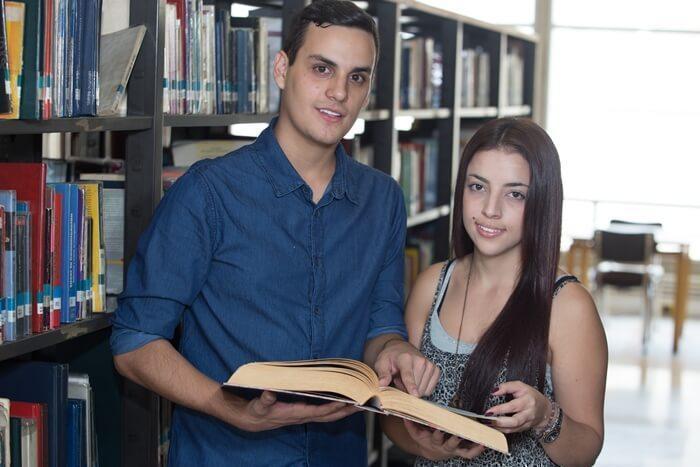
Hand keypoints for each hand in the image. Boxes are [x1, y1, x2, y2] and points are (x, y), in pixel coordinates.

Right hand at [237, 391, 360, 431]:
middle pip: (329, 416)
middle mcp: (303, 415)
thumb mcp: (258, 405)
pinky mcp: (303, 412)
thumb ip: (264, 400)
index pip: (318, 411)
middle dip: (345, 411)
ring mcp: (304, 415)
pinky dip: (335, 408)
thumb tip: (269, 393)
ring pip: (328, 415)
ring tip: (359, 403)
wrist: (252, 420)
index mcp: (295, 413)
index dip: (331, 408)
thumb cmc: (257, 411)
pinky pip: (323, 412)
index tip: (344, 403)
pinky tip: (343, 402)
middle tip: (362, 405)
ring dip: (343, 410)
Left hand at [374, 339, 439, 396]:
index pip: (408, 375)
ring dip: (414, 390)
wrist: (401, 349)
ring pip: (423, 390)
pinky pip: (429, 390)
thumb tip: (382, 384)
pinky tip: (415, 380)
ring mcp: (429, 365)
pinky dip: (422, 389)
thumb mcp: (381, 363)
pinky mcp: (435, 370)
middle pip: (416, 386)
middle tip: (398, 379)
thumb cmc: (390, 357)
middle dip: (406, 389)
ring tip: (406, 379)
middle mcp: (420, 360)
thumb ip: (382, 374)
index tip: (415, 395)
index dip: (411, 386)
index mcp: (405, 358)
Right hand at [403, 419, 485, 460]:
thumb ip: (410, 423)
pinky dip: (477, 449)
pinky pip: (470, 453)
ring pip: (464, 451)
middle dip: (454, 439)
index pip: (435, 437)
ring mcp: (454, 450)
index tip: (439, 425)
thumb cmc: (424, 438)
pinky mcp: (460, 451)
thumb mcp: (415, 432)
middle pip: (450, 444)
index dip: (437, 432)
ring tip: (480, 440)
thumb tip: (404, 413)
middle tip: (459, 433)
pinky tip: (484, 443)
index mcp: (433, 441)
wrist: (431, 451)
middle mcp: (444, 447)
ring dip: (472, 447)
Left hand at [485, 381, 550, 433]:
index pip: (513, 406)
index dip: (500, 409)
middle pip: (515, 421)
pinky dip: (502, 430)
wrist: (545, 409)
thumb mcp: (520, 386)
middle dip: (500, 422)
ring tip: (488, 424)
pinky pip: (512, 431)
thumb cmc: (531, 395)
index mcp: (528, 401)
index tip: (489, 411)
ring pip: (513, 428)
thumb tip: (494, 391)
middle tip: (487, 420)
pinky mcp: (524, 428)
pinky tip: (494, 427)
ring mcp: (527, 423)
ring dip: (499, 428)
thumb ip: (507, 387)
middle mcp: (529, 413)